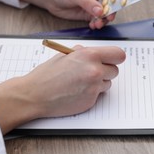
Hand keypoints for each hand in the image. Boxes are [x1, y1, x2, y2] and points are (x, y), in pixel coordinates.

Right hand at [0, 45, 125, 133]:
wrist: (35, 95)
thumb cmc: (47, 74)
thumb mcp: (65, 55)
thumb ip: (84, 53)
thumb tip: (97, 53)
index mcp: (89, 55)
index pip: (118, 54)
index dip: (115, 58)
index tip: (112, 60)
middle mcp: (95, 70)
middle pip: (115, 70)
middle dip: (105, 71)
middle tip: (91, 72)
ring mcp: (94, 87)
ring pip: (108, 83)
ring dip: (99, 83)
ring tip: (80, 82)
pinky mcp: (91, 101)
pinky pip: (99, 94)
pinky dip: (91, 93)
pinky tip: (77, 91)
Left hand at [19, 0, 118, 28]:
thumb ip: (89, 3)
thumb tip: (99, 10)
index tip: (125, 0)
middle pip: (113, 3)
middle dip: (112, 11)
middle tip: (108, 17)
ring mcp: (95, 5)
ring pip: (106, 14)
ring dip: (103, 20)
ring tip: (97, 24)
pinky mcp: (90, 14)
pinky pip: (98, 21)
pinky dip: (97, 24)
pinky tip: (92, 25)